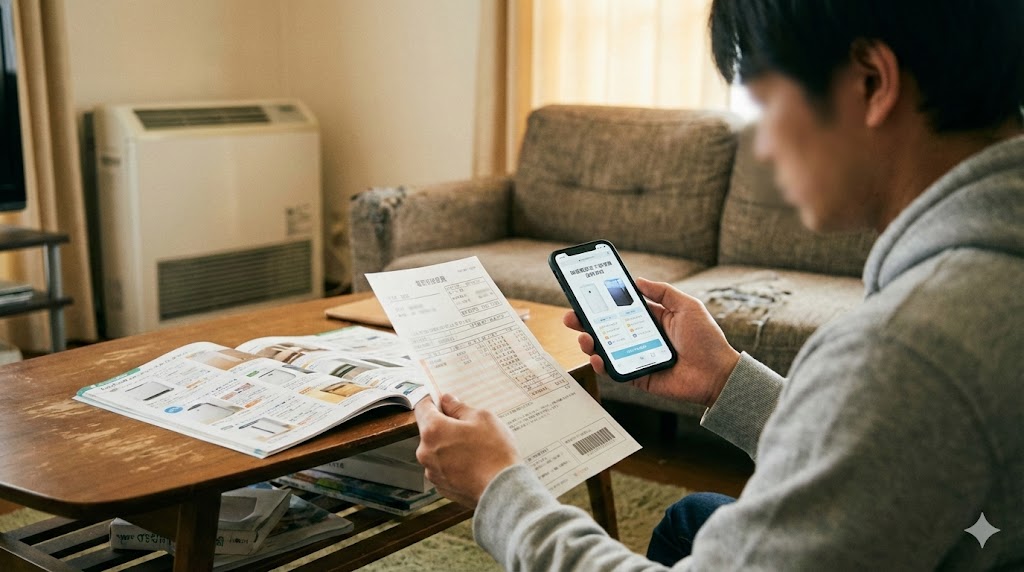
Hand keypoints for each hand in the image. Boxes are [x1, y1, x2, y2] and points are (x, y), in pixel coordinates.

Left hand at [414, 394, 520, 507]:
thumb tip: (447, 401)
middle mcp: (426, 452)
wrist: (503, 490)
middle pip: (429, 430)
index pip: (422, 407)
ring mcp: (432, 472)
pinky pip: (443, 468)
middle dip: (445, 426)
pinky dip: (454, 463)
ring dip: (449, 446)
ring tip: (474, 448)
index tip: (443, 401)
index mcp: (433, 430)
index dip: (433, 401)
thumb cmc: (494, 452)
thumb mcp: (482, 418)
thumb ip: (459, 407)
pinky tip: (473, 463)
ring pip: (436, 450)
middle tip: (468, 426)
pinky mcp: (442, 486)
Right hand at [563, 278, 739, 407]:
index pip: (621, 308)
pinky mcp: (638, 376)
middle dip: (586, 322)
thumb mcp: (687, 306)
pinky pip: (615, 371)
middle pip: (607, 328)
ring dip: (590, 343)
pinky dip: (602, 365)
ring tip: (584, 337)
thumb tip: (637, 281)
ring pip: (606, 349)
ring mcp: (637, 356)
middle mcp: (641, 337)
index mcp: (652, 319)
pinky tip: (597, 357)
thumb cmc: (707, 339)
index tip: (585, 294)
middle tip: (571, 316)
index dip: (603, 302)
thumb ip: (663, 292)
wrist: (717, 374)